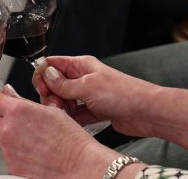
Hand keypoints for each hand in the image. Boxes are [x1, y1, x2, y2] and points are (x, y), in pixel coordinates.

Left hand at [0, 85, 120, 178]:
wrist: (78, 165)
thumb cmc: (70, 139)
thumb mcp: (51, 110)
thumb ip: (25, 103)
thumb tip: (12, 97)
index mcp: (18, 111)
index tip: (0, 99)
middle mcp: (8, 130)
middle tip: (13, 116)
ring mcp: (8, 150)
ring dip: (7, 133)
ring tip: (28, 136)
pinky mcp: (11, 167)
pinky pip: (6, 154)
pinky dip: (15, 151)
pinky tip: (32, 151)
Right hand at [32, 56, 156, 136]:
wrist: (146, 112)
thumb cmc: (122, 93)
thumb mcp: (87, 87)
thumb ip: (64, 84)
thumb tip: (46, 74)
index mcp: (81, 65)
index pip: (54, 64)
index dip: (43, 74)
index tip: (40, 88)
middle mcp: (83, 78)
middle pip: (56, 84)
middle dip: (51, 95)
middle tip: (55, 104)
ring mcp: (89, 94)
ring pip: (65, 100)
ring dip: (61, 108)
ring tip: (64, 114)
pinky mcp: (94, 110)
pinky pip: (76, 114)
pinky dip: (72, 118)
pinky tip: (71, 122)